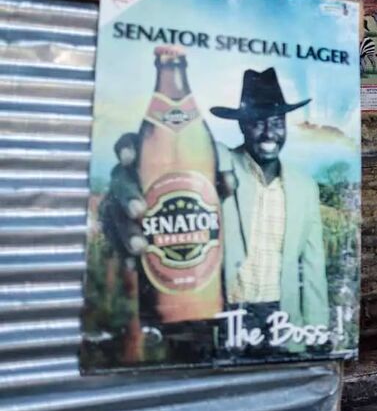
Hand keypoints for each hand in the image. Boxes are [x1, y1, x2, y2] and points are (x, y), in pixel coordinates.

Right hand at [99, 132, 236, 257]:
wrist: (187, 208)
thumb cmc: (195, 183)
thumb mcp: (208, 176)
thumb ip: (218, 176)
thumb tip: (228, 184)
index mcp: (144, 158)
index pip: (128, 144)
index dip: (126, 149)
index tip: (129, 159)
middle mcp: (128, 178)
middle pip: (119, 183)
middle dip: (127, 197)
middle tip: (139, 212)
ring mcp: (120, 202)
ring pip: (114, 214)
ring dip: (125, 232)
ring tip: (140, 247)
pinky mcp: (120, 226)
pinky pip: (115, 240)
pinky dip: (122, 253)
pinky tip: (133, 266)